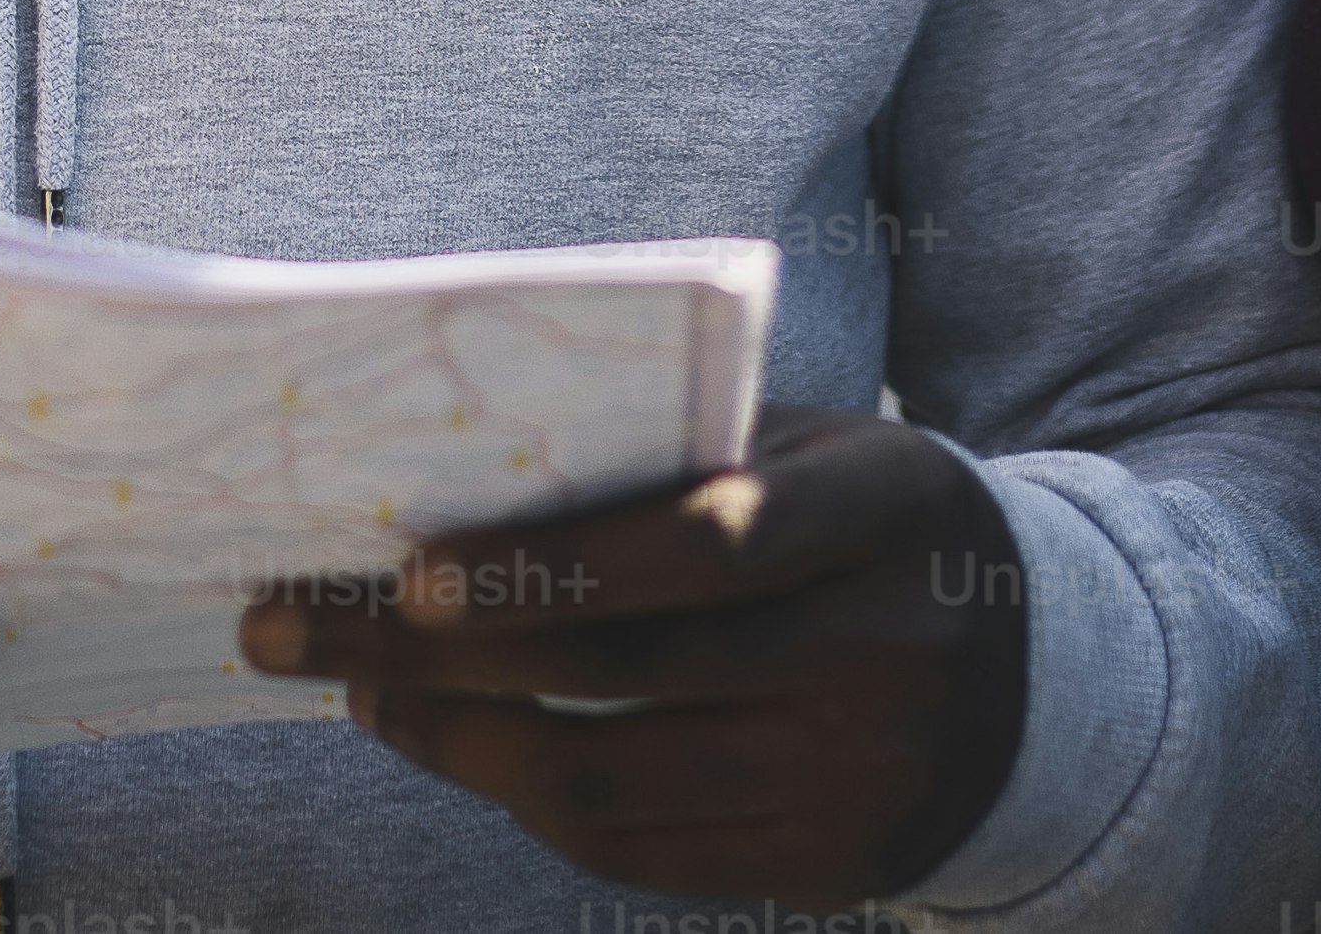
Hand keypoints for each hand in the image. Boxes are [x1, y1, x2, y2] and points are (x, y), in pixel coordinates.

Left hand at [240, 405, 1032, 909]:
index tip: (405, 572)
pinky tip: (457, 747)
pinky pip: (637, 852)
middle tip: (288, 627)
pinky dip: (524, 801)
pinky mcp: (825, 869)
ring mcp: (857, 779)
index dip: (551, 565)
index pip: (704, 544)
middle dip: (428, 659)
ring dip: (450, 744)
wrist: (1032, 677)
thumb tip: (457, 482)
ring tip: (360, 692)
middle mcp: (884, 651)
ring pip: (607, 786)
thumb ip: (679, 457)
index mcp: (884, 508)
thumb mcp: (813, 451)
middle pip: (621, 673)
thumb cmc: (862, 524)